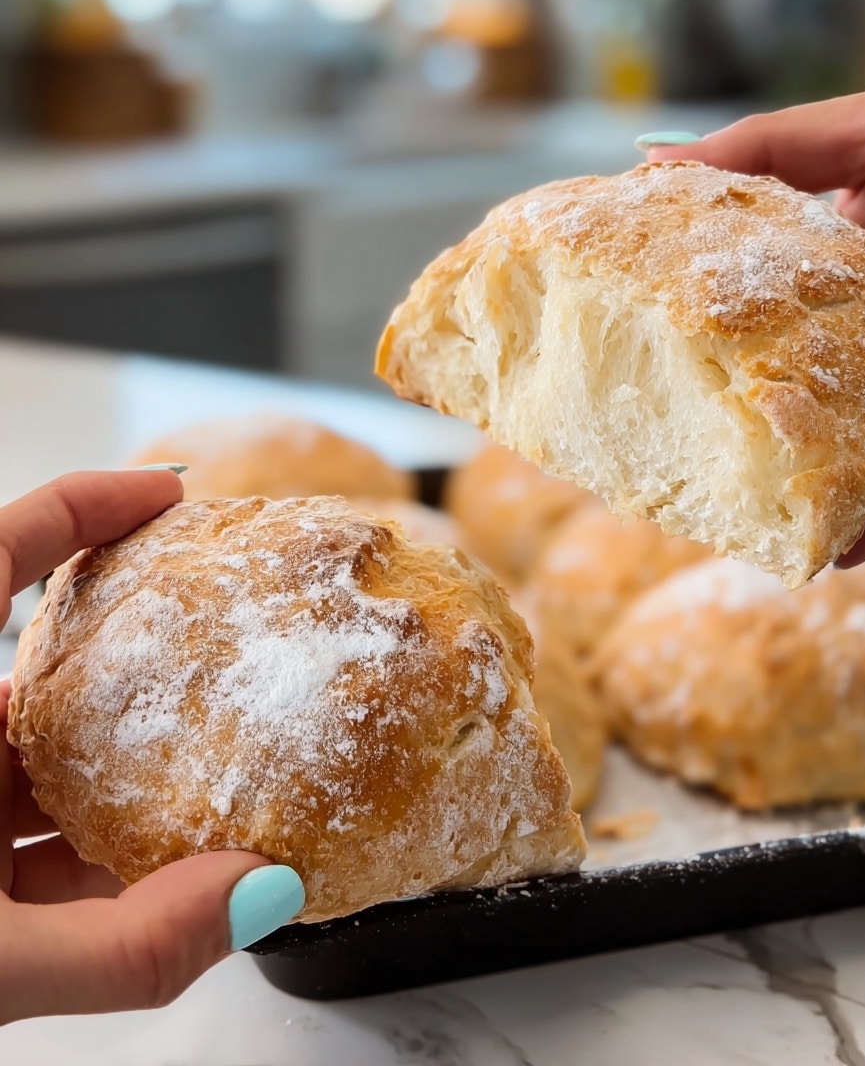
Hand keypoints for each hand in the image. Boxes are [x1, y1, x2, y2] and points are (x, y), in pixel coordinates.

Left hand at [0, 471, 302, 1025]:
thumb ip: (124, 943)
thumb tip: (257, 896)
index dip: (82, 505)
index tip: (167, 490)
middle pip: (41, 655)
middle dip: (134, 637)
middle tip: (217, 625)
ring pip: (46, 746)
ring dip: (124, 757)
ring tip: (210, 761)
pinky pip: (37, 818)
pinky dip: (93, 834)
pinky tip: (149, 864)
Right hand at [646, 75, 864, 563]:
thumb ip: (765, 149)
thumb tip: (652, 166)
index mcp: (849, 261)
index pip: (767, 318)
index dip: (717, 352)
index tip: (665, 379)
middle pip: (812, 397)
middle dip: (764, 437)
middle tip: (707, 468)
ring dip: (821, 498)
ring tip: (768, 530)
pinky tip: (850, 547)